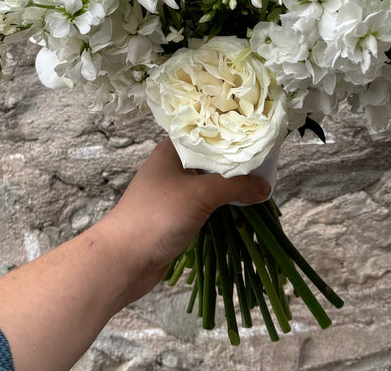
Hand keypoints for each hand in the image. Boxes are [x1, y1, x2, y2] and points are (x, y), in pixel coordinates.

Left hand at [0, 139, 270, 370]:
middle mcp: (173, 165)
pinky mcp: (177, 215)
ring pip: (210, 182)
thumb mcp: (201, 193)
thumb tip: (266, 186)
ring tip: (260, 183)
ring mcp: (174, 191)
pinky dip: (222, 204)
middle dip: (236, 161)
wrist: (123, 261)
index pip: (207, 130)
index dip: (232, 130)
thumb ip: (236, 185)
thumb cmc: (157, 215)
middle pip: (211, 157)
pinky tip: (242, 206)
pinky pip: (206, 203)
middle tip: (267, 160)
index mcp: (172, 149)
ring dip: (231, 185)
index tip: (259, 132)